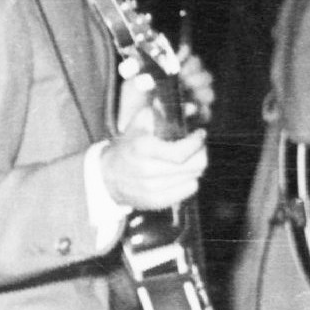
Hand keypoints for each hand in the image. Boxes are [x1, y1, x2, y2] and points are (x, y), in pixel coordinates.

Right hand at [102, 77, 208, 210]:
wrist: (108, 176)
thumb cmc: (128, 147)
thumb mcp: (141, 122)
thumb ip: (165, 111)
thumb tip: (191, 108)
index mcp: (143, 148)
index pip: (181, 152)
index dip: (197, 142)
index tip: (200, 134)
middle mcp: (147, 170)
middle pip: (194, 166)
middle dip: (201, 153)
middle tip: (197, 146)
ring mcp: (152, 189)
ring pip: (194, 178)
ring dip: (195, 167)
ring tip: (187, 159)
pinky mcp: (156, 201)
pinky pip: (188, 191)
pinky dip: (189, 181)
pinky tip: (181, 174)